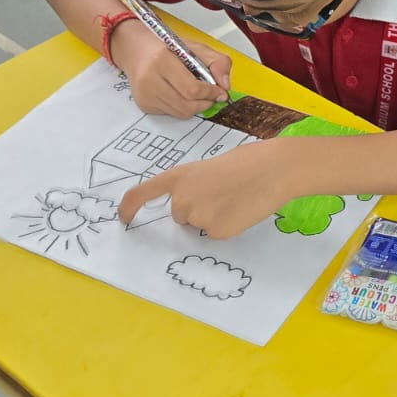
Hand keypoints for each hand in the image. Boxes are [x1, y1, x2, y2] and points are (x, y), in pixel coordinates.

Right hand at [110, 22, 230, 116]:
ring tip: (197, 93)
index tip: (220, 92)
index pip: (192, 89)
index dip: (211, 94)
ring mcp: (144, 94)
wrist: (137, 50)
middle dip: (205, 103)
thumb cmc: (167, 48)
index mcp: (162, 60)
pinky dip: (181, 106)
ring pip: (180, 113)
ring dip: (195, 106)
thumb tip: (225, 85)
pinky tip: (179, 93)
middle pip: (187, 106)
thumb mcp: (196, 47)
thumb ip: (218, 62)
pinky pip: (171, 113)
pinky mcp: (143, 104)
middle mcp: (149, 79)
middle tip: (212, 96)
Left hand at [118, 138, 289, 238]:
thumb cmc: (246, 162)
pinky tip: (241, 210)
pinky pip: (216, 234)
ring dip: (213, 217)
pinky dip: (228, 226)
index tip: (124, 218)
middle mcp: (181, 199)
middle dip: (196, 209)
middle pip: (180, 216)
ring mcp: (197, 217)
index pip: (141, 193)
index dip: (129, 207)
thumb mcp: (208, 169)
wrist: (272, 169)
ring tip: (235, 200)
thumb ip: (192, 186)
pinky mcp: (216, 232)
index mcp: (178, 177)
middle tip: (223, 194)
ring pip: (199, 226)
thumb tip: (191, 206)